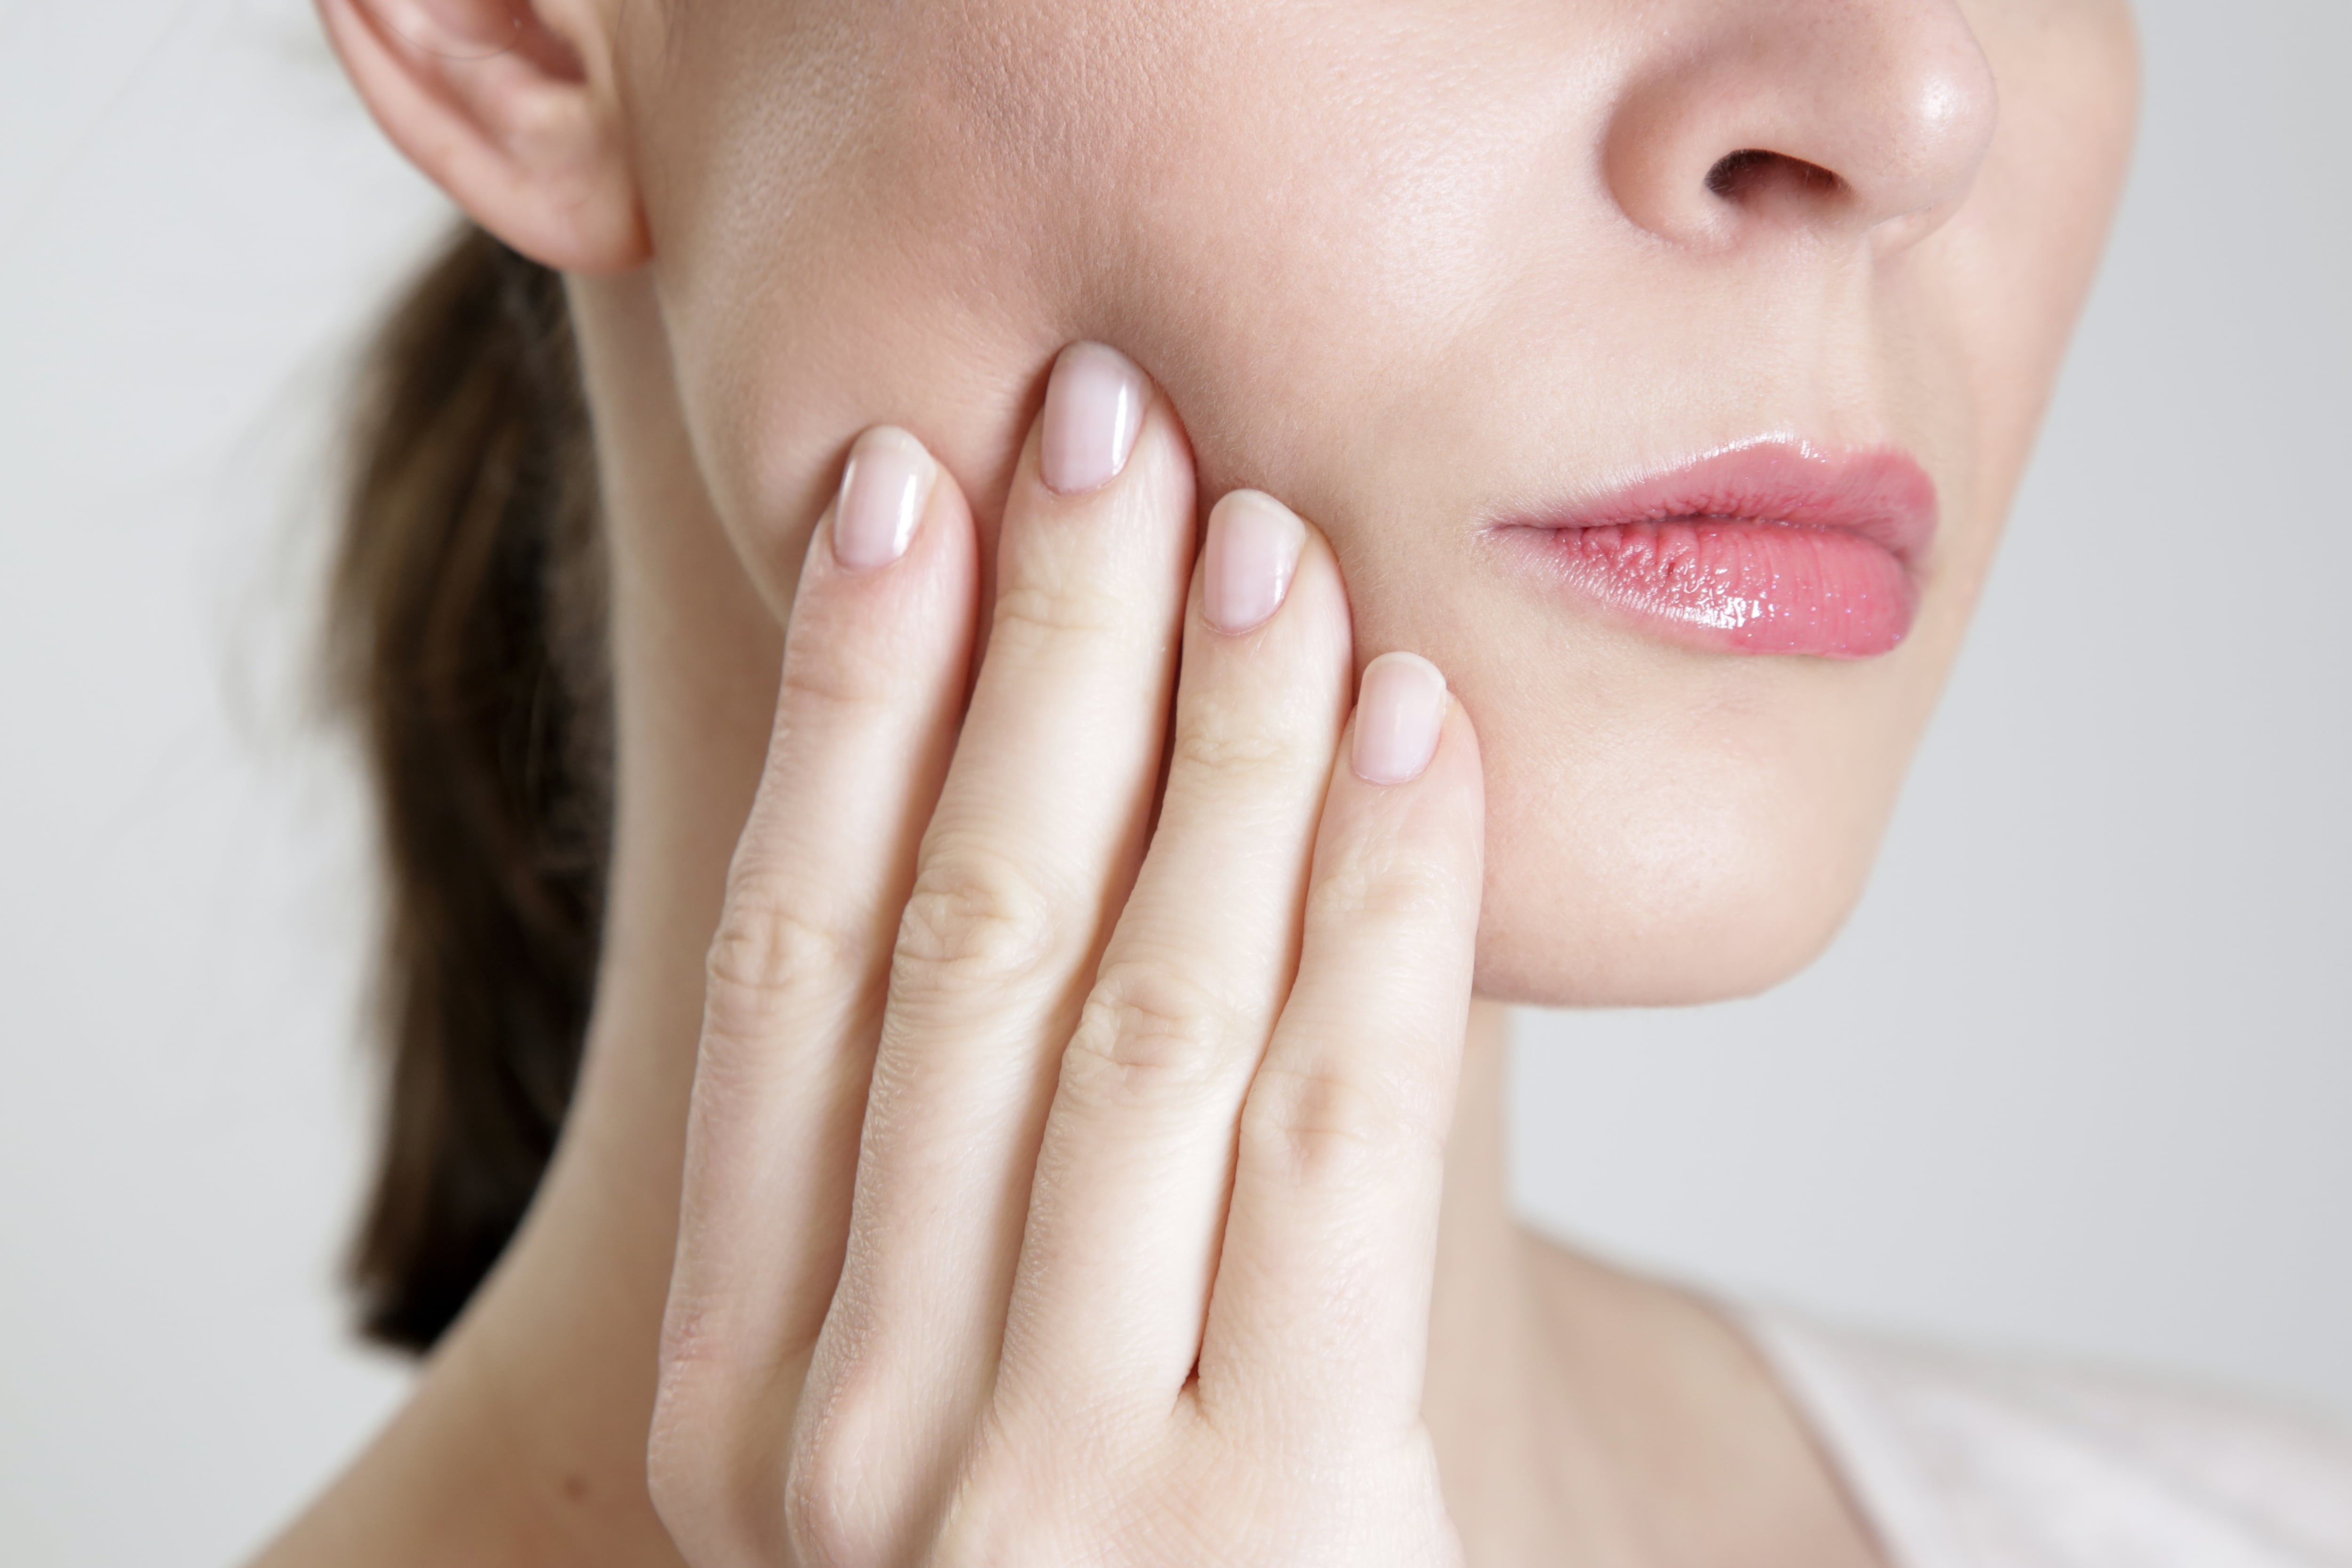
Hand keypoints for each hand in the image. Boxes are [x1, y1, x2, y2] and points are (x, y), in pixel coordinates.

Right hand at [648, 342, 1485, 1566]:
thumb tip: (1021, 810)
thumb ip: (938, 1177)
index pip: (792, 967)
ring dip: (1214, 744)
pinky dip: (1377, 908)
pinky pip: (1332, 1138)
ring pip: (1143, 1012)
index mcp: (754, 1389)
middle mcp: (865, 1433)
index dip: (851, 709)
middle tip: (1103, 425)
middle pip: (965, 950)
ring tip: (1269, 536)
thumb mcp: (937, 1410)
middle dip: (1039, 656)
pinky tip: (1411, 732)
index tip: (902, 491)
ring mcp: (1057, 1492)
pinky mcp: (1282, 1524)